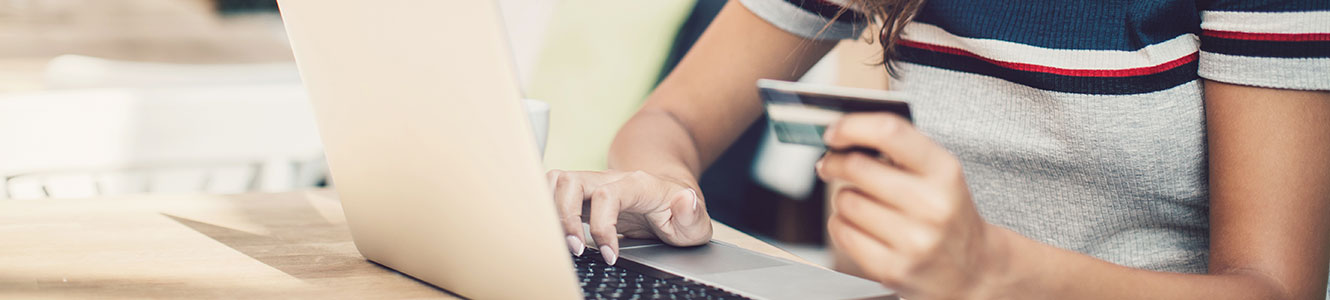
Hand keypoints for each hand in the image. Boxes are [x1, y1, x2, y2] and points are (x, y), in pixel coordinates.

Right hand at [545, 169, 712, 264]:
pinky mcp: (583, 195)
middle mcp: (611, 179)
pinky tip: (554, 231)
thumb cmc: (679, 211)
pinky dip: (546, 207)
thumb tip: (684, 200)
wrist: (671, 195)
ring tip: (561, 240)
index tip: (610, 255)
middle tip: (575, 249)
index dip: (602, 227)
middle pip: (572, 181)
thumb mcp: (696, 220)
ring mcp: (594, 184)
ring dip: (550, 210)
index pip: (608, 196)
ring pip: (556, 181)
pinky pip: (554, 190)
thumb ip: (692, 213)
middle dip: (565, 217)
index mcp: (638, 185)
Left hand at [816, 113, 1009, 299]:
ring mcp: (913, 241)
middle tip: (830, 164)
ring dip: (843, 197)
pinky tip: (857, 224)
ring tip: (859, 201)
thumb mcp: (939, 173)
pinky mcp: (893, 269)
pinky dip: (840, 224)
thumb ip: (899, 148)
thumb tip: (844, 133)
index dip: (853, 126)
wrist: (973, 267)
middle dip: (835, 162)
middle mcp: (932, 205)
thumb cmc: (947, 212)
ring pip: (846, 201)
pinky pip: (842, 232)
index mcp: (944, 172)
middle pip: (857, 167)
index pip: (890, 133)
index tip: (834, 131)